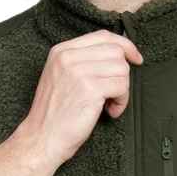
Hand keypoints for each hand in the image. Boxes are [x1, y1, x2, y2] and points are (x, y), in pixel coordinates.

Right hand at [19, 29, 143, 165]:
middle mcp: (68, 56)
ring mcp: (78, 71)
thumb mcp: (62, 79)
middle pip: (115, 51)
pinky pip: (121, 86)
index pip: (102, 36)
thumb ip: (82, 63)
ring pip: (121, 68)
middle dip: (122, 74)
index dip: (124, 46)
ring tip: (109, 105)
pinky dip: (121, 102)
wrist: (41, 139)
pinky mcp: (89, 88)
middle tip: (115, 94)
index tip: (135, 59)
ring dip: (122, 90)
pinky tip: (110, 112)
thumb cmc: (54, 117)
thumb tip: (117, 57)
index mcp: (61, 51)